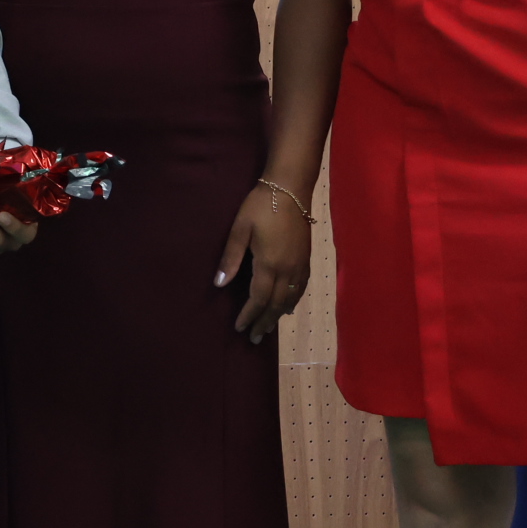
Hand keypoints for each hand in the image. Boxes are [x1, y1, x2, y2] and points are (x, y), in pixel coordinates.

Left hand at [216, 185, 311, 341]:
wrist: (290, 189)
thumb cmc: (260, 206)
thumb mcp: (240, 229)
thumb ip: (231, 257)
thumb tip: (220, 284)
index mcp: (269, 264)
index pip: (258, 299)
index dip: (249, 315)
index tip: (239, 328)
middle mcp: (288, 270)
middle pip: (275, 304)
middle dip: (264, 322)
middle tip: (254, 338)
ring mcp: (300, 265)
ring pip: (290, 298)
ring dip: (278, 315)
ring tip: (268, 328)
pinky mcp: (307, 259)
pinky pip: (301, 288)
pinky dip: (293, 301)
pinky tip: (287, 307)